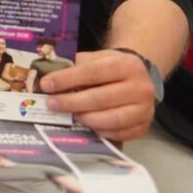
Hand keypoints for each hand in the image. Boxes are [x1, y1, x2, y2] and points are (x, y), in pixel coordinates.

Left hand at [41, 50, 156, 140]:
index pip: (92, 72)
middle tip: (51, 104)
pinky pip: (119, 133)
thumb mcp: (97, 59)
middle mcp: (141, 87)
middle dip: (71, 102)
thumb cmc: (111, 69)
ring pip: (112, 119)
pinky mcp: (144, 127)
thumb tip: (48, 79)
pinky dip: (100, 131)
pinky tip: (86, 125)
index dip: (67, 79)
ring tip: (70, 115)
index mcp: (127, 65)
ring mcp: (145, 109)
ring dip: (86, 118)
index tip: (46, 85)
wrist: (138, 78)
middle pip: (101, 98)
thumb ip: (75, 66)